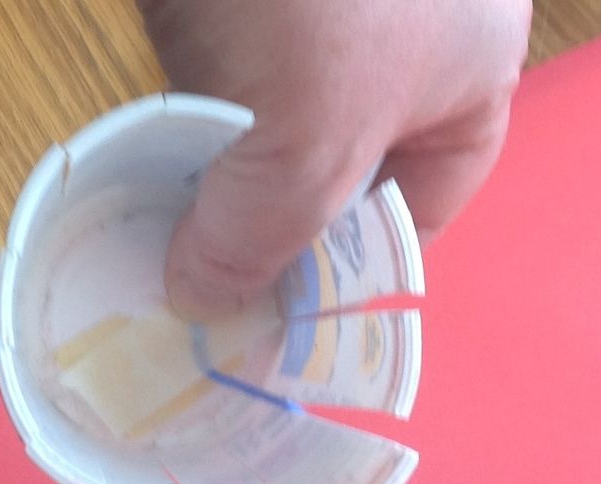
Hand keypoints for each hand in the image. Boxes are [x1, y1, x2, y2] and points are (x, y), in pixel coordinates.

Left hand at [137, 0, 530, 316]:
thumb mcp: (316, 130)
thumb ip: (265, 234)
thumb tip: (202, 303)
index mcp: (459, 97)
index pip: (408, 226)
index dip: (346, 286)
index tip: (277, 335)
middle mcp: (392, 67)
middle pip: (326, 190)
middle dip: (269, 243)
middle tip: (204, 304)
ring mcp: (313, 28)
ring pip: (259, 143)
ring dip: (212, 191)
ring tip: (164, 254)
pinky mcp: (238, 5)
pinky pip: (207, 88)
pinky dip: (175, 132)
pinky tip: (141, 174)